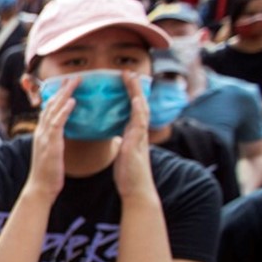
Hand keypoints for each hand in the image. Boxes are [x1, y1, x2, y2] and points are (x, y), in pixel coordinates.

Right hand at [24, 75, 76, 203]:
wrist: (40, 188)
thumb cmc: (49, 174)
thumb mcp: (52, 154)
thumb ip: (56, 142)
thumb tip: (63, 136)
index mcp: (42, 134)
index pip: (48, 110)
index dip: (57, 97)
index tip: (67, 86)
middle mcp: (41, 132)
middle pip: (50, 105)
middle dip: (62, 90)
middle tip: (73, 77)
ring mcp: (44, 136)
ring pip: (54, 110)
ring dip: (65, 94)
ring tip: (75, 82)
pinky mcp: (50, 143)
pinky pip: (58, 122)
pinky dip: (65, 110)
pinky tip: (72, 101)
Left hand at [113, 72, 156, 199]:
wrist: (136, 190)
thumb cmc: (128, 173)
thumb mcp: (124, 152)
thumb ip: (124, 140)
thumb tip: (120, 134)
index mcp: (133, 133)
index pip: (132, 108)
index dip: (129, 93)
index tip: (124, 79)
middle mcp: (139, 133)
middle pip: (139, 104)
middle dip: (134, 88)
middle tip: (128, 71)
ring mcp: (140, 138)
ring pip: (141, 110)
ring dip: (137, 93)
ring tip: (132, 78)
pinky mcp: (137, 145)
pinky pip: (139, 125)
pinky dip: (139, 112)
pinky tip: (137, 101)